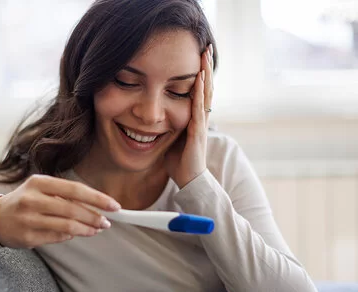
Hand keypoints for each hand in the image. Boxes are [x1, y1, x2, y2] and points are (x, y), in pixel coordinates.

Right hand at [0, 174, 120, 247]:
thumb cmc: (25, 201)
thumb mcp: (42, 190)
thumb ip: (66, 196)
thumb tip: (98, 206)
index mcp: (39, 182)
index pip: (75, 190)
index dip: (98, 198)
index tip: (114, 206)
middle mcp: (32, 199)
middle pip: (73, 210)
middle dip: (95, 217)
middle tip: (107, 222)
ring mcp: (29, 219)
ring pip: (67, 226)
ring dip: (87, 229)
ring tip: (96, 229)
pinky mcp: (28, 236)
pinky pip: (57, 238)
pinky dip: (70, 236)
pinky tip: (76, 233)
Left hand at [165, 44, 213, 187]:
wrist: (188, 180)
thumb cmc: (178, 161)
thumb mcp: (169, 138)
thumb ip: (165, 126)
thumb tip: (151, 118)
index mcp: (194, 117)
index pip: (198, 90)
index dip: (199, 73)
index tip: (197, 54)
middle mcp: (200, 117)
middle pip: (205, 86)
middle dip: (205, 66)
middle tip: (205, 46)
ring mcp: (200, 123)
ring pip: (205, 93)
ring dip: (205, 73)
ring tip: (205, 55)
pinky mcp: (198, 131)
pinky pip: (199, 108)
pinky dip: (199, 92)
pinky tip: (200, 79)